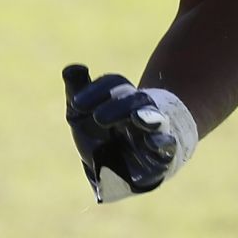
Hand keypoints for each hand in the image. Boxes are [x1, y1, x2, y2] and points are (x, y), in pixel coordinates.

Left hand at [62, 66, 197, 202]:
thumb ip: (75, 92)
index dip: (97, 90)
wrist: (117, 168)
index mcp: (120, 98)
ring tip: (137, 118)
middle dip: (118, 105)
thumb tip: (70, 69)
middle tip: (98, 117)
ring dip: (147, 117)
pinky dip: (162, 143)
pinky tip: (152, 142)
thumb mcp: (80, 115)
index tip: (76, 103)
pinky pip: (167, 145)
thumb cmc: (99, 136)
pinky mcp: (162, 155)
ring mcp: (153, 131)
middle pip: (135, 98)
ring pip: (154, 118)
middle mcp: (139, 110)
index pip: (114, 83)